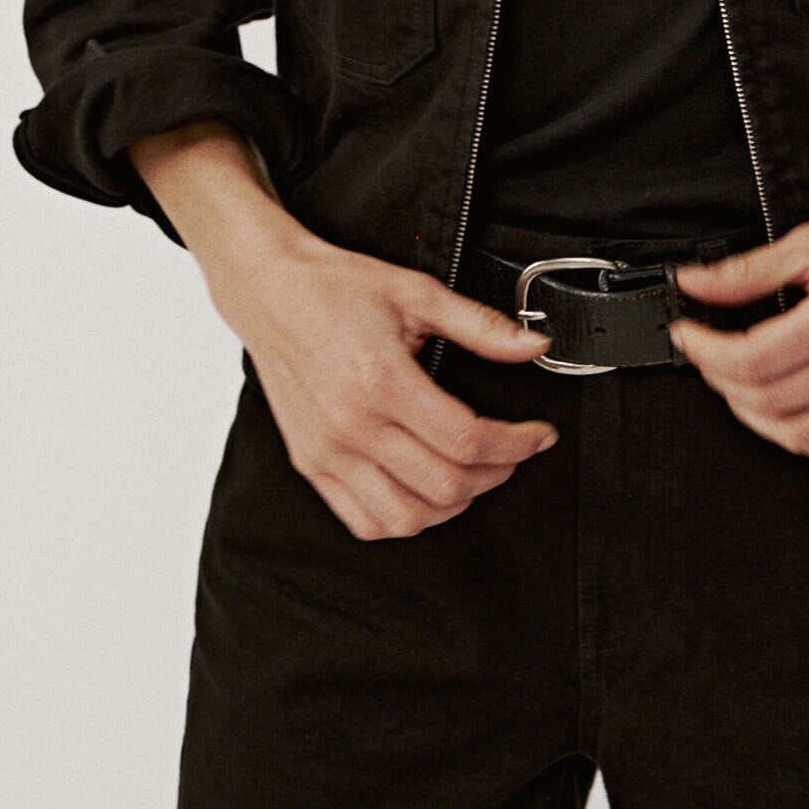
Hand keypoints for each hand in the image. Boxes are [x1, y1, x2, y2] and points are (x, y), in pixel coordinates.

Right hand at [130, 123, 559, 539]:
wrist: (270, 290)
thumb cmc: (336, 287)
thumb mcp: (417, 292)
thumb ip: (480, 325)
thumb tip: (533, 345)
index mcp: (383, 381)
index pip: (467, 440)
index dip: (517, 444)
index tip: (538, 436)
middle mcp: (352, 426)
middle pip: (445, 485)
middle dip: (497, 473)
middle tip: (513, 450)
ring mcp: (327, 452)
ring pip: (406, 517)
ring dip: (454, 504)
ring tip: (473, 473)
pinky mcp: (311, 463)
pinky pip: (363, 521)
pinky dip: (404, 519)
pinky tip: (424, 491)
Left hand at [669, 109, 808, 463]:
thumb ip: (747, 271)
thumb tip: (694, 283)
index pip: (754, 360)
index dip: (707, 351)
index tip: (687, 333)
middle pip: (769, 401)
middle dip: (721, 380)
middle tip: (705, 352)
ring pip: (799, 435)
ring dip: (753, 415)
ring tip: (735, 381)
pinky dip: (797, 434)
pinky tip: (779, 407)